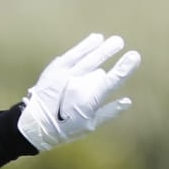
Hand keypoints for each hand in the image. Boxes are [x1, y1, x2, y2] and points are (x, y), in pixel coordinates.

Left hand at [17, 33, 140, 151]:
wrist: (34, 127)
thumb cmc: (64, 129)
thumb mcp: (89, 126)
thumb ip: (109, 112)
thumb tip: (127, 101)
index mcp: (88, 100)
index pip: (111, 80)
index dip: (123, 68)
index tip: (134, 55)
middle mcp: (76, 85)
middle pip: (95, 63)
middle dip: (108, 51)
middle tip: (119, 41)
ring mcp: (63, 76)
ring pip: (83, 57)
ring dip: (95, 46)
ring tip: (106, 39)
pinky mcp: (53, 71)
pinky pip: (70, 55)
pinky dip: (82, 47)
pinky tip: (93, 40)